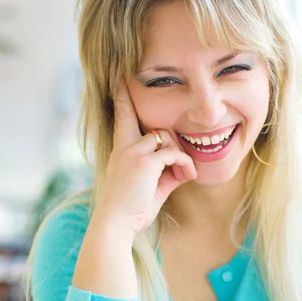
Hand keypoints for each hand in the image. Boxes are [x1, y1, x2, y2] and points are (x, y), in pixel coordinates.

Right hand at [96, 78, 196, 237]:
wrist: (115, 224)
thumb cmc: (130, 209)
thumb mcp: (150, 187)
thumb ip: (165, 173)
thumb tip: (184, 168)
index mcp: (121, 149)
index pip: (122, 115)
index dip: (123, 95)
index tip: (119, 76)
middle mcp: (125, 145)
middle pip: (157, 127)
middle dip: (174, 144)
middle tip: (182, 169)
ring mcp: (134, 152)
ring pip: (167, 138)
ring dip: (181, 157)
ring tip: (184, 176)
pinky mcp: (145, 162)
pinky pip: (174, 154)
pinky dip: (184, 164)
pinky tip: (187, 177)